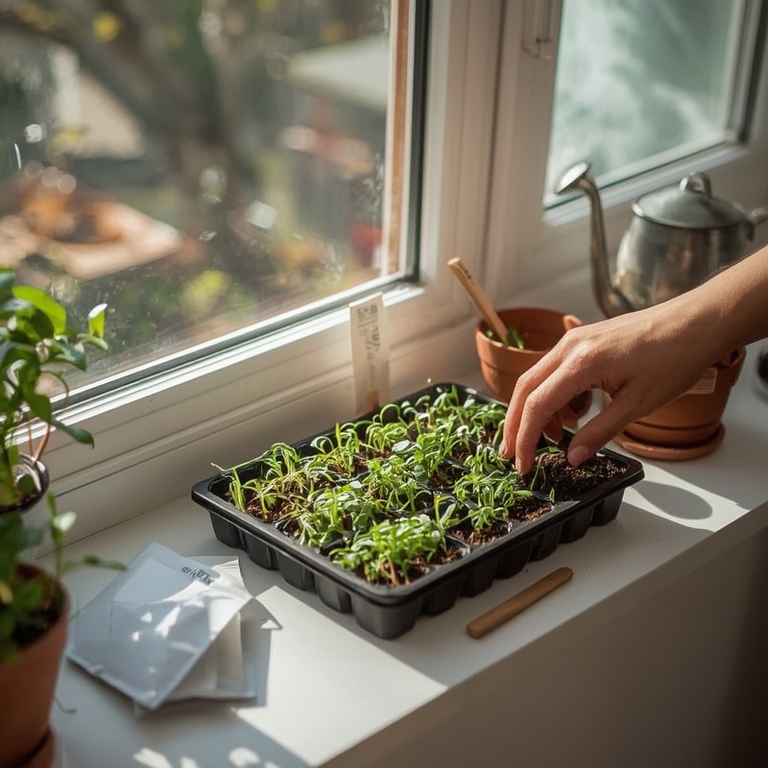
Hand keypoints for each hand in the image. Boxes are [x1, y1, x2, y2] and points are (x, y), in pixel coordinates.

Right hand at [498, 305, 715, 473]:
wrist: (697, 322)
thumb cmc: (675, 359)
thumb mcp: (637, 405)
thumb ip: (599, 433)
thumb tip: (572, 457)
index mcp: (581, 363)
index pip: (537, 405)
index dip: (525, 438)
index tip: (523, 465)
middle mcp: (569, 347)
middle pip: (525, 389)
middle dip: (516, 424)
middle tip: (514, 455)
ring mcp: (574, 340)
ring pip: (538, 379)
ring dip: (539, 410)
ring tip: (559, 435)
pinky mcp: (583, 339)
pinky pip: (555, 370)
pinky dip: (557, 395)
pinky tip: (578, 411)